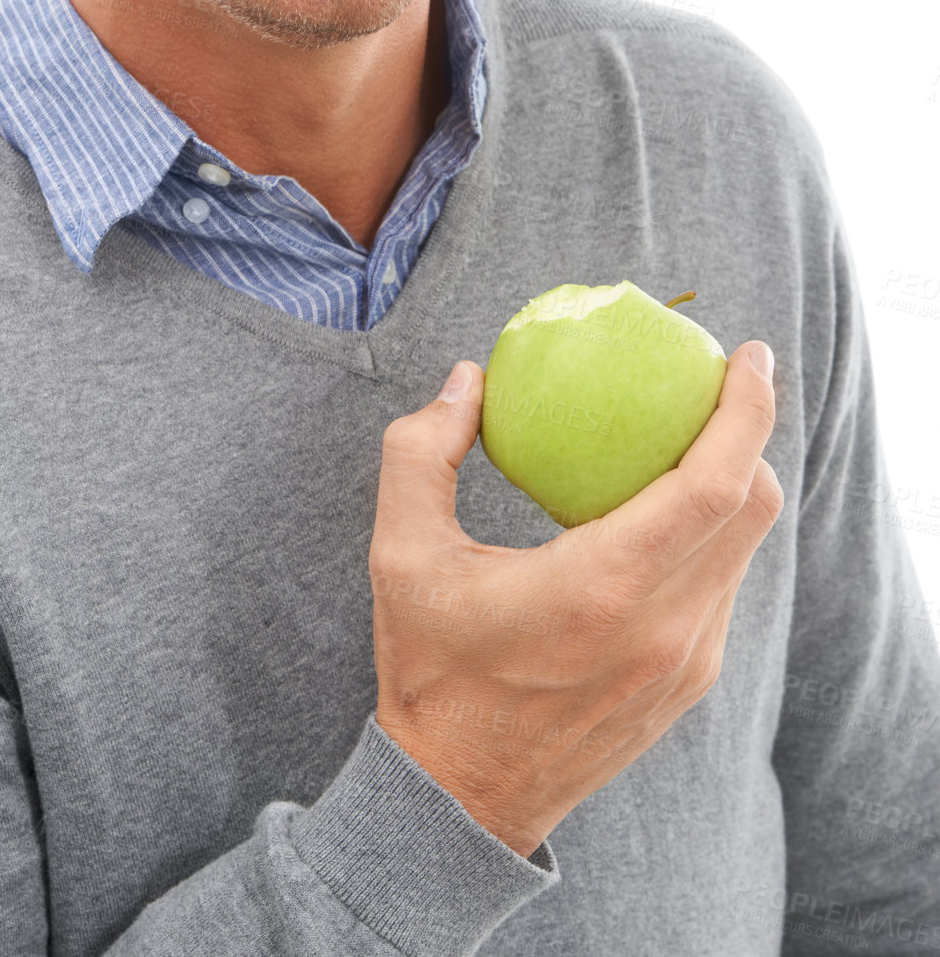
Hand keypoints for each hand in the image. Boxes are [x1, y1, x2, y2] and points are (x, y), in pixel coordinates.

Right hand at [369, 341, 783, 857]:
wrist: (459, 799)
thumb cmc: (430, 670)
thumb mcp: (401, 554)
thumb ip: (422, 452)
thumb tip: (465, 380)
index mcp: (602, 590)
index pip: (713, 486)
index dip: (747, 411)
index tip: (749, 355)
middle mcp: (663, 628)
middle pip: (753, 508)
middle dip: (751, 432)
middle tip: (721, 379)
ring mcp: (684, 663)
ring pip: (745, 549)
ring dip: (734, 483)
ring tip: (692, 435)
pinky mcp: (688, 684)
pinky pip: (722, 586)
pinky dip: (712, 533)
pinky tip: (666, 510)